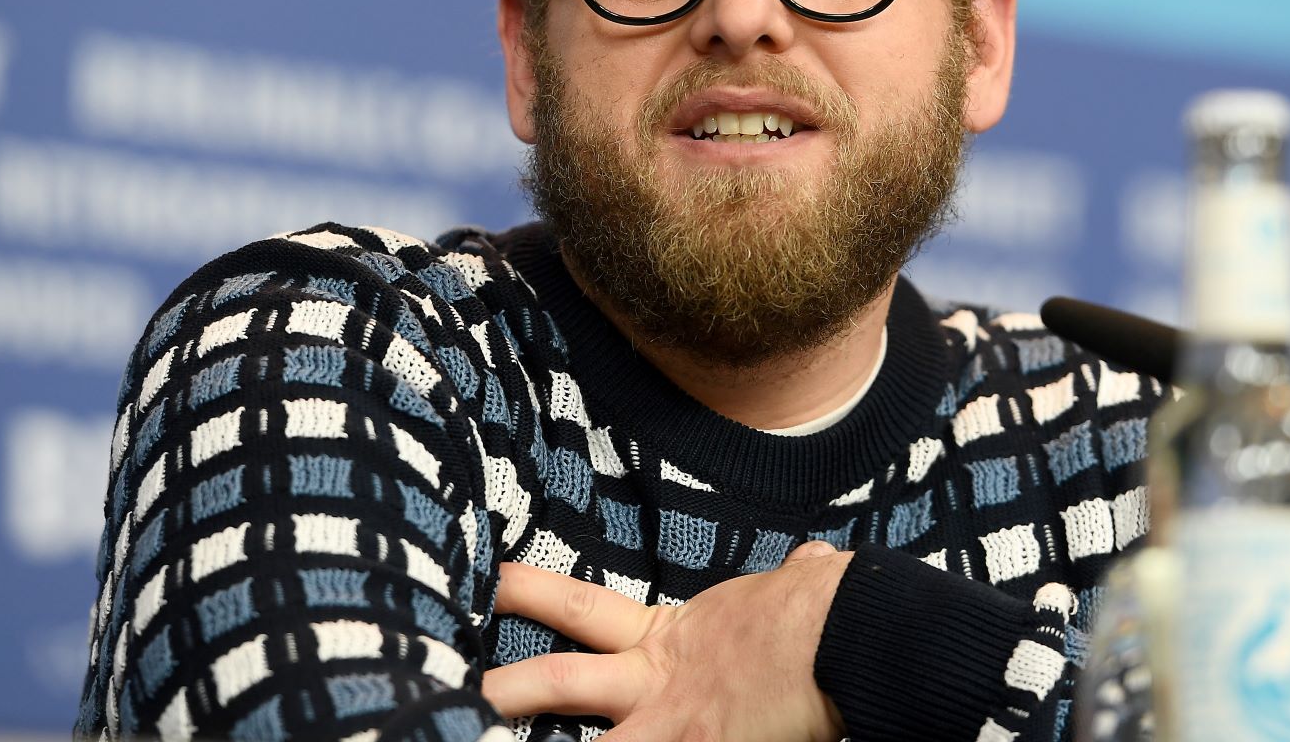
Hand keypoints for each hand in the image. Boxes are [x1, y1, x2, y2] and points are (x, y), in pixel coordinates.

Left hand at [482, 541, 853, 741]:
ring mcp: (668, 727)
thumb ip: (795, 581)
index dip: (535, 595)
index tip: (493, 583)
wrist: (843, 636)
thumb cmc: (825, 612)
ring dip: (528, 734)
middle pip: (556, 680)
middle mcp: (654, 683)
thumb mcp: (799, 591)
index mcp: (672, 637)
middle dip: (501, 689)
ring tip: (467, 733)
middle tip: (447, 685)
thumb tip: (813, 564)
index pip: (587, 612)